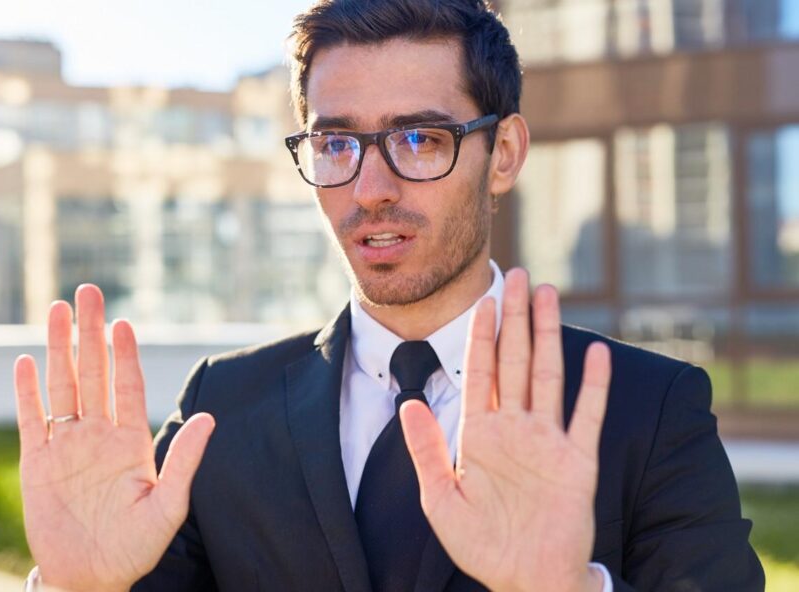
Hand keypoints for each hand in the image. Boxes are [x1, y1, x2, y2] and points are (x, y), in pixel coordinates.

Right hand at [14, 285, 214, 591]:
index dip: (124, 354)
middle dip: (89, 332)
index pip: (127, 385)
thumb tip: (211, 417)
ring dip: (57, 348)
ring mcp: (67, 446)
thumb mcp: (168, 508)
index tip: (123, 322)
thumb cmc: (135, 549)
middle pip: (92, 372)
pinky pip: (31, 419)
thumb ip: (184, 462)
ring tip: (56, 309)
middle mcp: (98, 435)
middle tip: (88, 292)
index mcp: (130, 441)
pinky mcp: (38, 463)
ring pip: (61, 386)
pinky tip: (25, 362)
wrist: (90, 578)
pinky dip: (26, 392)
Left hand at [401, 269, 609, 591]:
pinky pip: (587, 414)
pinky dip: (594, 383)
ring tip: (548, 294)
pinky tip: (595, 350)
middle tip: (516, 275)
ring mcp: (548, 441)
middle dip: (515, 317)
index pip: (480, 371)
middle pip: (515, 361)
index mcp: (481, 434)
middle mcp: (515, 429)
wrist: (525, 579)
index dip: (482, 334)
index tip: (483, 298)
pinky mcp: (578, 461)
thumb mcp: (440, 498)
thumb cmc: (481, 545)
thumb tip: (408, 402)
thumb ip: (426, 449)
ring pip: (549, 374)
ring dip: (548, 334)